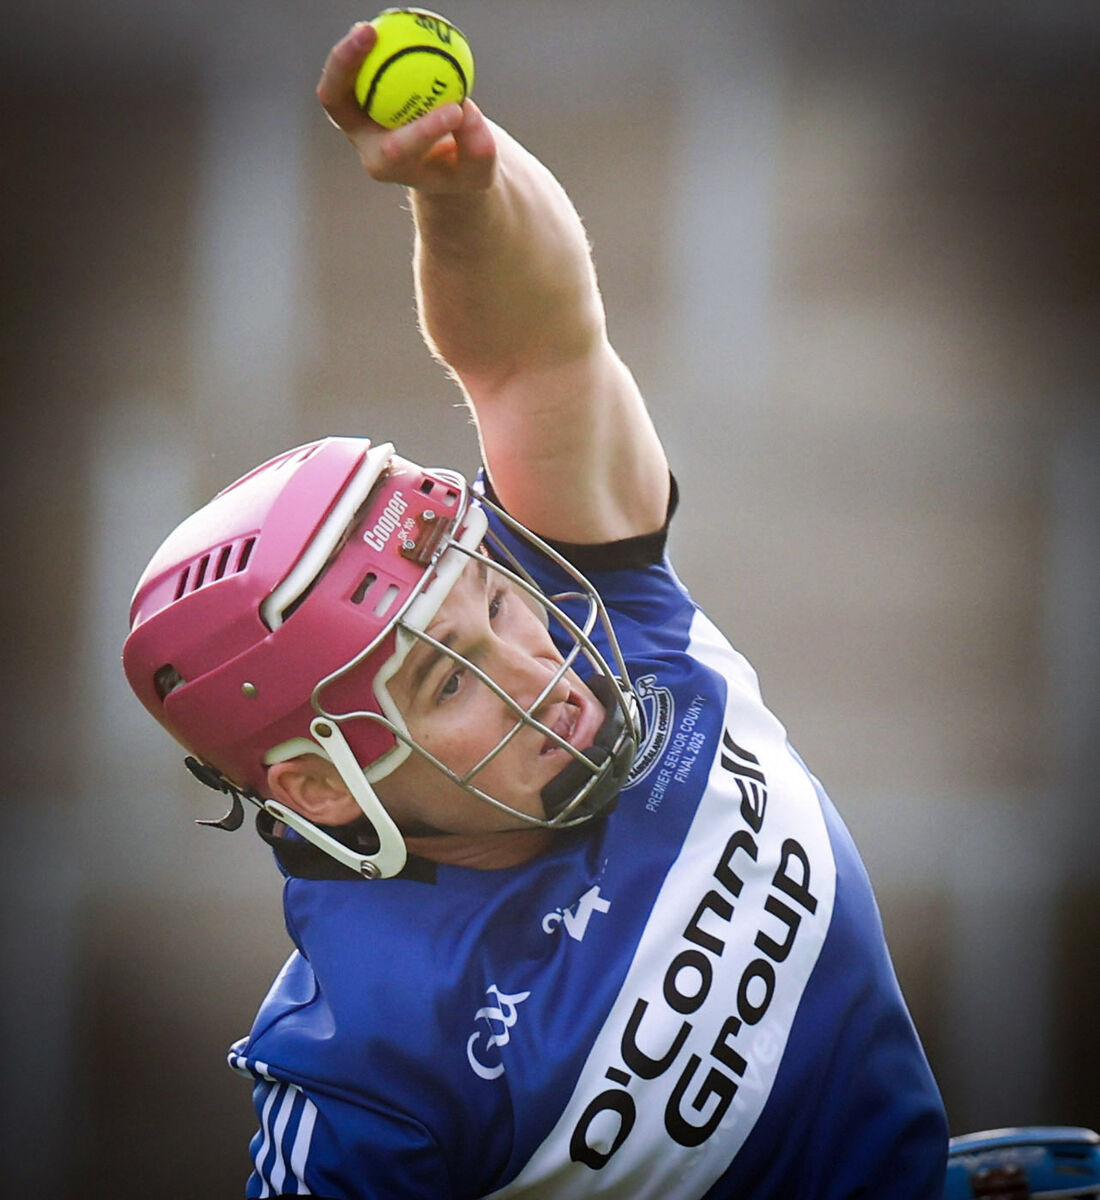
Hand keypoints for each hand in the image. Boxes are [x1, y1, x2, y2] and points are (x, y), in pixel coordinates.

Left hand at [317, 22, 496, 192]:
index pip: (396, 147)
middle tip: (369, 34)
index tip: (456, 110)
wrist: (440, 162)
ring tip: (373, 26)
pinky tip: (393, 22)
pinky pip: (360, 61)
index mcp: (387, 165)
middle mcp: (363, 138)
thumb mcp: (478, 171)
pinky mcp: (361, 91)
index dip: (424, 128)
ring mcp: (357, 113)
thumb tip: (464, 109)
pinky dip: (374, 41)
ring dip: (349, 46)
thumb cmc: (459, 169)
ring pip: (339, 76)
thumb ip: (477, 147)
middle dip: (343, 67)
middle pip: (338, 102)